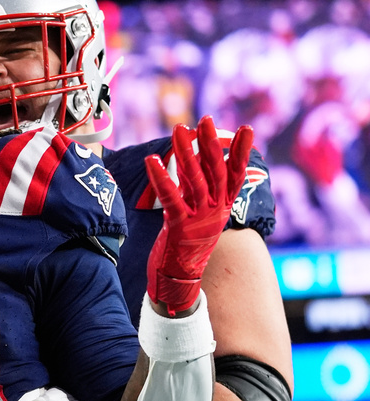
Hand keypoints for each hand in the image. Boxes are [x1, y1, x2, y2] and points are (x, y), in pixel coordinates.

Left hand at [146, 116, 253, 314]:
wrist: (178, 280)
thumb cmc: (184, 245)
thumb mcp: (196, 215)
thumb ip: (197, 191)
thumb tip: (195, 165)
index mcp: (222, 208)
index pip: (235, 174)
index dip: (240, 152)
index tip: (246, 128)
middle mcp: (215, 211)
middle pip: (216, 171)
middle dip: (210, 144)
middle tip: (205, 120)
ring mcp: (199, 219)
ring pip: (195, 180)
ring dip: (186, 153)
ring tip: (179, 130)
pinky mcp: (179, 227)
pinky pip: (171, 198)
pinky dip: (162, 178)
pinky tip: (153, 161)